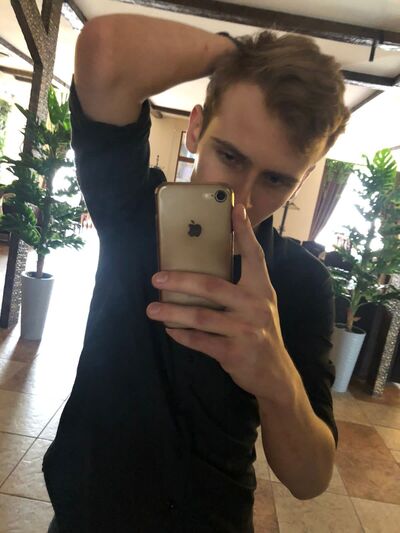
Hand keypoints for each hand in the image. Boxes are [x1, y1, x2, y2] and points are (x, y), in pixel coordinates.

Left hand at [146, 204, 298, 402]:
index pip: (254, 255)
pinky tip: (169, 330)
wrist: (275, 373)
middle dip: (181, 280)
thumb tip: (209, 267)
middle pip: (212, 286)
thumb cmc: (261, 332)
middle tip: (156, 278)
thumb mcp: (260, 304)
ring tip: (152, 309)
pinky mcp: (234, 353)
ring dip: (172, 312)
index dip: (244, 232)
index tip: (234, 208)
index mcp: (261, 289)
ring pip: (201, 317)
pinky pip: (201, 341)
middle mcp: (255, 306)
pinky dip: (182, 336)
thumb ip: (242, 286)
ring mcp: (246, 330)